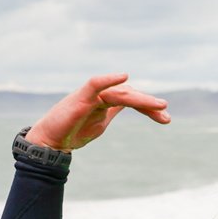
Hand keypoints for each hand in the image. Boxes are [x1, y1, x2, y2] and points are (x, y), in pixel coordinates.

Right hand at [25, 74, 169, 150]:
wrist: (50, 142)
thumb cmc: (73, 132)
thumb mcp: (99, 124)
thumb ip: (112, 113)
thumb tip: (128, 106)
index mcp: (106, 103)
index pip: (132, 100)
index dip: (149, 108)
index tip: (166, 119)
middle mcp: (101, 96)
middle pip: (129, 95)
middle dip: (149, 105)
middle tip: (166, 117)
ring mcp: (91, 96)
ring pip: (119, 93)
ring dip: (140, 99)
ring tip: (159, 106)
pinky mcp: (80, 99)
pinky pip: (94, 84)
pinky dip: (108, 79)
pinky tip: (123, 77)